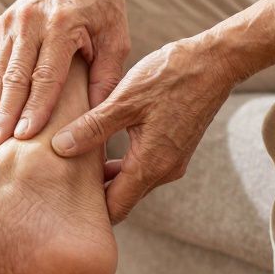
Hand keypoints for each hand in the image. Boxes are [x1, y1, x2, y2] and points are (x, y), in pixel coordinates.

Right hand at [0, 0, 128, 151]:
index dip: (34, 108)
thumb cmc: (102, 0)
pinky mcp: (2, 26)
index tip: (23, 136)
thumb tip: (98, 115)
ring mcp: (11, 23)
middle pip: (13, 77)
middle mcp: (30, 23)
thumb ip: (108, 74)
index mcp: (60, 24)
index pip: (45, 75)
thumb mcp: (116, 34)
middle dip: (3, 115)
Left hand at [50, 39, 238, 223]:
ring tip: (72, 164)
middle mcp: (164, 171)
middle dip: (92, 196)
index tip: (60, 203)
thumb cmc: (170, 77)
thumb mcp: (124, 101)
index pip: (115, 208)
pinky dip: (121, 164)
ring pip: (131, 182)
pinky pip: (142, 167)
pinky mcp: (174, 148)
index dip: (87, 211)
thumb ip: (92, 127)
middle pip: (122, 198)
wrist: (215, 62)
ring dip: (106, 178)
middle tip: (59, 183)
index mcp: (151, 165)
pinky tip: (99, 146)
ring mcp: (171, 161)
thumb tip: (60, 147)